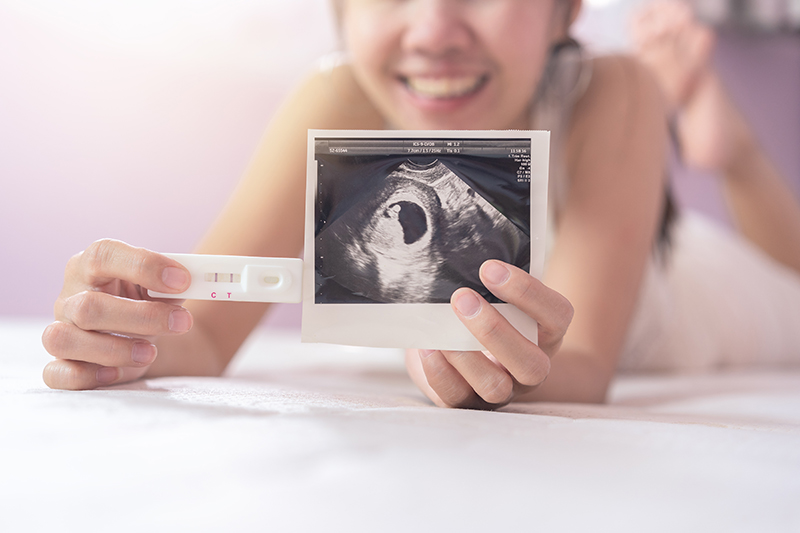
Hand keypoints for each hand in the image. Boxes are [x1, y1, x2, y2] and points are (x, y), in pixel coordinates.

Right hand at [41, 239, 192, 389]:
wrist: (144, 338)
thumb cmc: (150, 304)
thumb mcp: (164, 288)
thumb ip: (177, 282)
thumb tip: (199, 280)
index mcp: (91, 267)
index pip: (103, 255)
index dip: (143, 265)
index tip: (183, 280)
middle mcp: (70, 297)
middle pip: (89, 306)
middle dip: (143, 317)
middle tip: (182, 322)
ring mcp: (61, 331)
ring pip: (64, 339)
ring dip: (114, 349)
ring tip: (151, 352)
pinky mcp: (59, 366)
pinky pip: (57, 374)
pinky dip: (86, 376)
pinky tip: (117, 374)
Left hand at [406, 260, 572, 408]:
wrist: (457, 348)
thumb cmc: (482, 309)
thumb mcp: (496, 291)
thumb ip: (495, 274)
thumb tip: (470, 232)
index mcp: (546, 333)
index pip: (557, 316)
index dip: (529, 293)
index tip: (490, 268)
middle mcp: (530, 367)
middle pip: (532, 364)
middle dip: (495, 330)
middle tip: (462, 298)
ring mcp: (501, 390)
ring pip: (495, 387)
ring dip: (466, 356)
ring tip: (440, 328)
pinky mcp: (467, 402)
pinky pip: (458, 397)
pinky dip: (440, 373)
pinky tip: (426, 348)